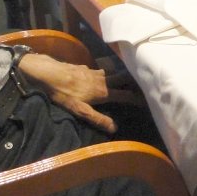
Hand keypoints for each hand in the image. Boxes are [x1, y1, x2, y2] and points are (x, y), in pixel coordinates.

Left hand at [18, 53, 132, 132]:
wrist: (48, 73)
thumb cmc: (64, 93)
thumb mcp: (79, 110)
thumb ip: (97, 119)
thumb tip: (115, 128)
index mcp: (103, 92)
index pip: (126, 94)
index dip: (137, 98)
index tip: (148, 100)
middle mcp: (103, 79)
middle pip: (123, 78)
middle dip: (134, 80)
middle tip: (142, 84)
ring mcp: (94, 71)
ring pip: (113, 72)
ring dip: (121, 76)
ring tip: (125, 80)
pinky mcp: (86, 67)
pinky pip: (101, 70)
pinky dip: (107, 73)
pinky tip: (101, 76)